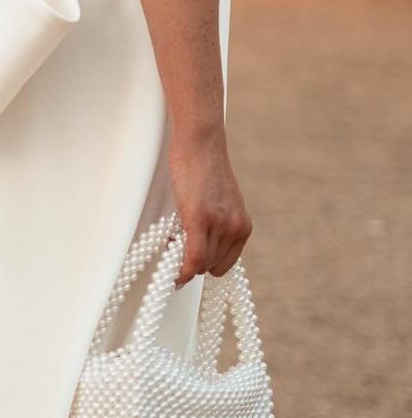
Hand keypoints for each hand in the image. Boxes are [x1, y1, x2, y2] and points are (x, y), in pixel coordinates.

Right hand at [168, 128, 250, 284]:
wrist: (200, 143)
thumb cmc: (203, 169)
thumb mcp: (218, 204)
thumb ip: (215, 227)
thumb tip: (194, 249)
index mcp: (243, 225)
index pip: (224, 264)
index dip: (203, 264)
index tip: (189, 259)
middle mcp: (236, 228)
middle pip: (212, 266)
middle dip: (192, 260)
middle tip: (176, 243)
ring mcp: (219, 224)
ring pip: (201, 264)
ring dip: (183, 259)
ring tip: (174, 237)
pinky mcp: (200, 218)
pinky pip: (193, 258)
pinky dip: (183, 270)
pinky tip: (176, 273)